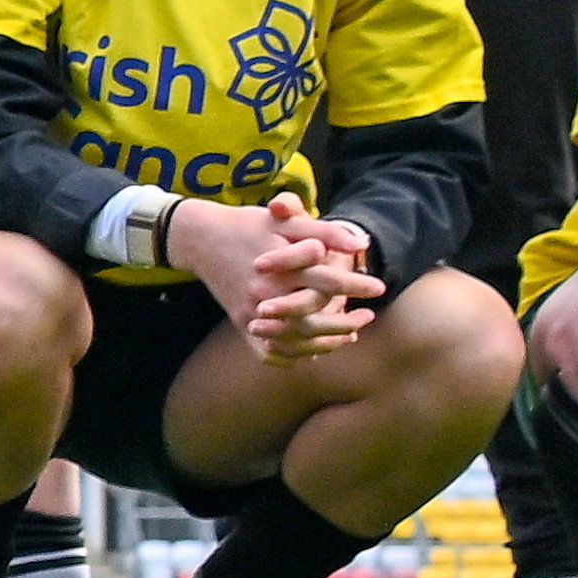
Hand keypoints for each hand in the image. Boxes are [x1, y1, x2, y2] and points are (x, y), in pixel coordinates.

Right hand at [184, 198, 380, 359]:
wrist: (198, 237)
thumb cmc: (246, 224)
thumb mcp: (285, 221)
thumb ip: (324, 231)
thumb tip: (361, 242)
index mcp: (279, 268)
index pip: (327, 282)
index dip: (357, 284)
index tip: (379, 287)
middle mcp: (264, 295)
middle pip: (314, 319)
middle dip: (346, 321)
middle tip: (367, 317)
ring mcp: (250, 314)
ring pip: (294, 340)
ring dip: (325, 342)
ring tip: (349, 335)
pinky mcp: (240, 323)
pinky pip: (268, 352)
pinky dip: (292, 356)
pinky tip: (313, 352)